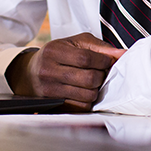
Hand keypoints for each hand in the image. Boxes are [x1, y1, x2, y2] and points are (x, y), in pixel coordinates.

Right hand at [7, 33, 124, 109]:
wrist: (29, 72)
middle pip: (88, 79)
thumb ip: (99, 47)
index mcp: (54, 51)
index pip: (86, 58)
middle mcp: (49, 71)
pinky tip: (83, 92)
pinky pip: (80, 108)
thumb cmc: (56, 55)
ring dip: (95, 90)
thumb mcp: (75, 43)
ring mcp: (49, 90)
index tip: (108, 62)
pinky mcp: (53, 105)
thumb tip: (121, 54)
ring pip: (87, 96)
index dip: (103, 61)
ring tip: (92, 82)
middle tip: (100, 73)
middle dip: (101, 76)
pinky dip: (87, 101)